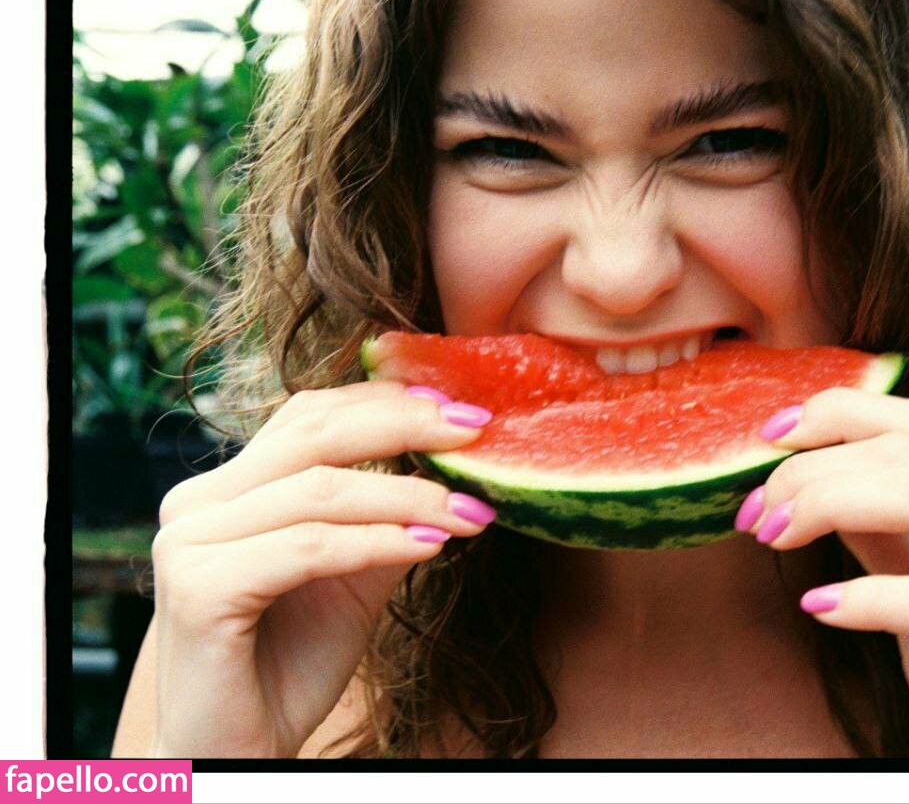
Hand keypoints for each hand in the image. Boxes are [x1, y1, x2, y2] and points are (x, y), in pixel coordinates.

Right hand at [148, 380, 497, 757]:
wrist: (239, 751)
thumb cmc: (291, 664)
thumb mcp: (354, 578)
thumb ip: (387, 520)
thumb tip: (455, 470)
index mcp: (228, 490)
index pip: (310, 416)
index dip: (387, 403)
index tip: (461, 409)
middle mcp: (198, 503)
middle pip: (314, 433)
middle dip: (403, 424)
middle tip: (475, 430)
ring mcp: (189, 542)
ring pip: (320, 491)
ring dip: (410, 496)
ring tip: (470, 510)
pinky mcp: (200, 588)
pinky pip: (311, 547)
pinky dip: (379, 542)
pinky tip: (431, 546)